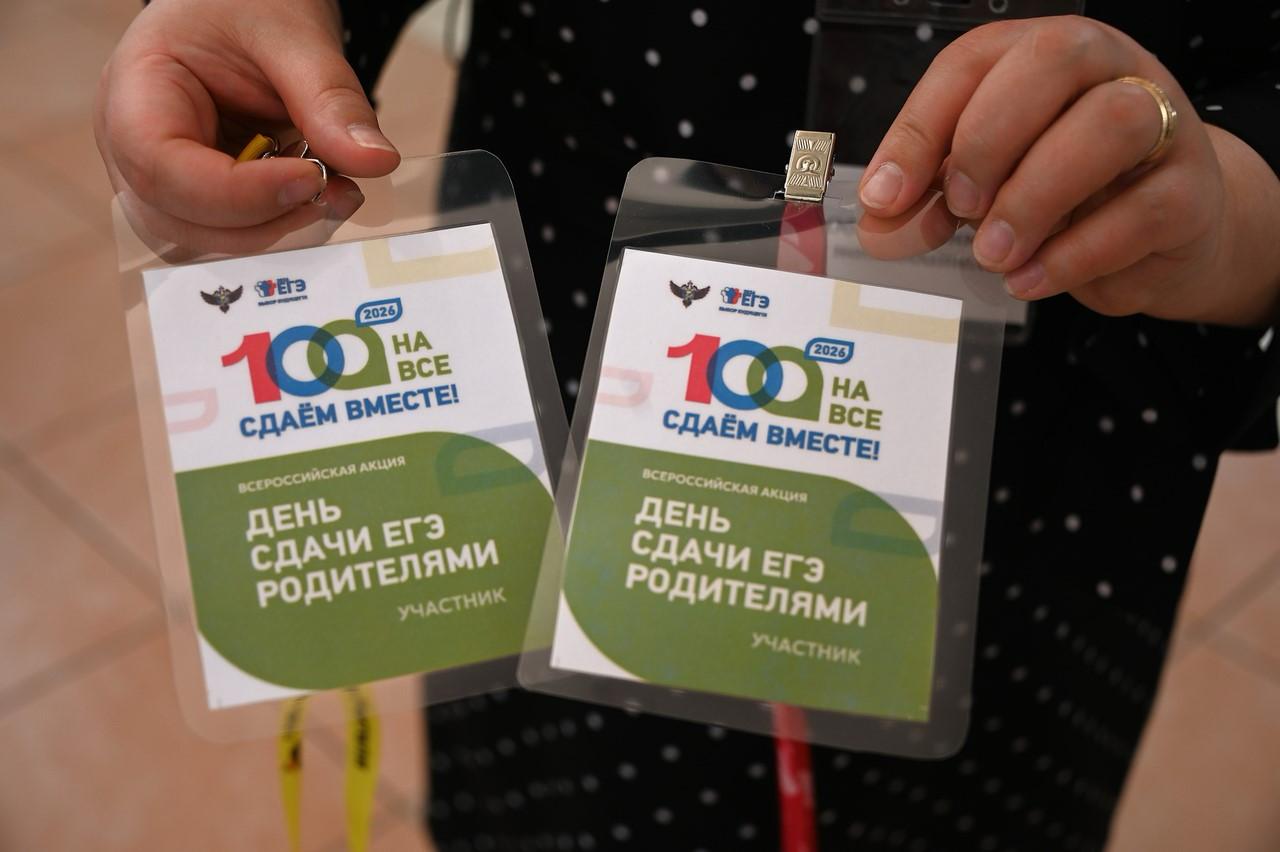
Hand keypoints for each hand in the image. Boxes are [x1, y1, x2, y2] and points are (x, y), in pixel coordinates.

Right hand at [95, 0, 399, 253]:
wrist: (248, 2)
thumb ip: (330, 99)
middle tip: (336, 189)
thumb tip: (375, 162)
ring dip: (281, 227)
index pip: (162, 169)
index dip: (237, 193)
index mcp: (135, 92)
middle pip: (182, 219)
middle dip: (266, 218)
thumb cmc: (247, 2)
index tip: (311, 178)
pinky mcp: (204, 196)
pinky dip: (286, 222)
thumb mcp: (293, 34)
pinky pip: (237, 232)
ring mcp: (167, 177)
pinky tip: (321, 190)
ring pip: (210, 239)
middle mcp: (136, 146)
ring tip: (336, 187)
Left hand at [857, 16, 1279, 326]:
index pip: (973, 62)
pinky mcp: (1193, 191)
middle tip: (958, 207)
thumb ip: (929, 199)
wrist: (1164, 237)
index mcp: (1041, 56)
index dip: (920, 127)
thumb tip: (880, 225)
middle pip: (1052, 60)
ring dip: (1034, 196)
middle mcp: (1108, 70)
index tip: (884, 195)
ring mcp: (1164, 124)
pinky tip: (1029, 279)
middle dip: (987, 139)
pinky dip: (1073, 255)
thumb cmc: (1065, 197)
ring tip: (992, 253)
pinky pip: (1141, 211)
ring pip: (1110, 124)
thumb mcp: (988, 188)